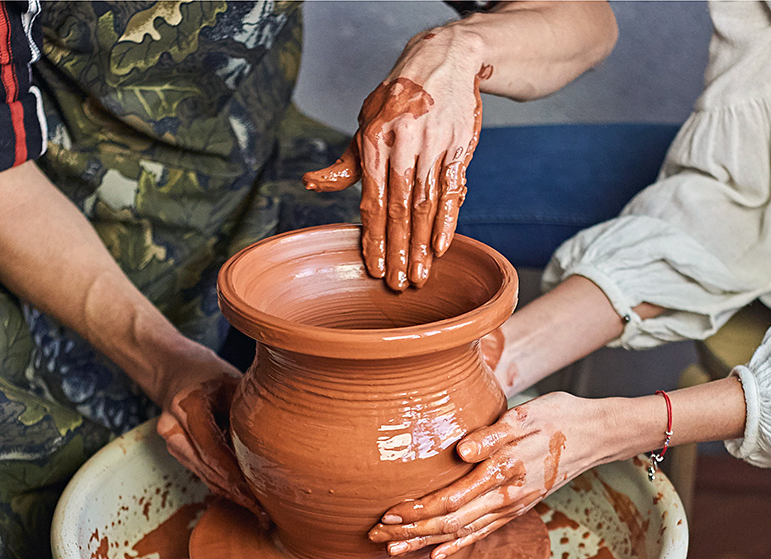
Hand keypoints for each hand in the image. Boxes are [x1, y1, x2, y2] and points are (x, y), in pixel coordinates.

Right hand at [156, 354, 266, 523]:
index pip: (214, 452)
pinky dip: (223, 485)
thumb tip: (284, 443)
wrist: (175, 370)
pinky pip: (202, 472)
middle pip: (208, 469)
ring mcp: (171, 441)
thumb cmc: (212, 374)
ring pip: (204, 475)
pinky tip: (244, 498)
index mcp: (187, 406)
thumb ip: (250, 411)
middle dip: (237, 493)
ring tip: (259, 512)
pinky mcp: (176, 451)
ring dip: (231, 494)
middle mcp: (173, 427)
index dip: (237, 478)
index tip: (260, 499)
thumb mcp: (234, 383)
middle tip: (265, 514)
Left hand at [303, 24, 487, 290]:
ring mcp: (433, 145)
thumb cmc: (397, 100)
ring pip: (426, 204)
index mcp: (374, 139)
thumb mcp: (365, 124)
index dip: (373, 237)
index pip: (372, 200)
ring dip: (421, 245)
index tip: (373, 268)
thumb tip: (312, 185)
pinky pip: (453, 189)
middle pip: (399, 209)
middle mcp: (403, 143)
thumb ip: (345, 163)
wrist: (443, 61)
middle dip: (397, 250)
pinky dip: (448, 221)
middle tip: (396, 284)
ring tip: (419, 276)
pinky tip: (441, 247)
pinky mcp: (458, 146)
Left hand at [368, 392, 609, 558]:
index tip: (389, 514)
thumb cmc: (558, 417)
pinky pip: (482, 532)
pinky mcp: (516, 507)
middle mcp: (505, 496)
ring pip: (462, 532)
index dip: (418, 510)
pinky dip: (457, 545)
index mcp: (503, 471)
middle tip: (377, 538)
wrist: (596, 434)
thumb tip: (461, 453)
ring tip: (394, 550)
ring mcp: (511, 506)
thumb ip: (492, 435)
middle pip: (450, 523)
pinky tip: (437, 555)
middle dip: (411, 532)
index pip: (452, 499)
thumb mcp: (526, 416)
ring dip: (426, 542)